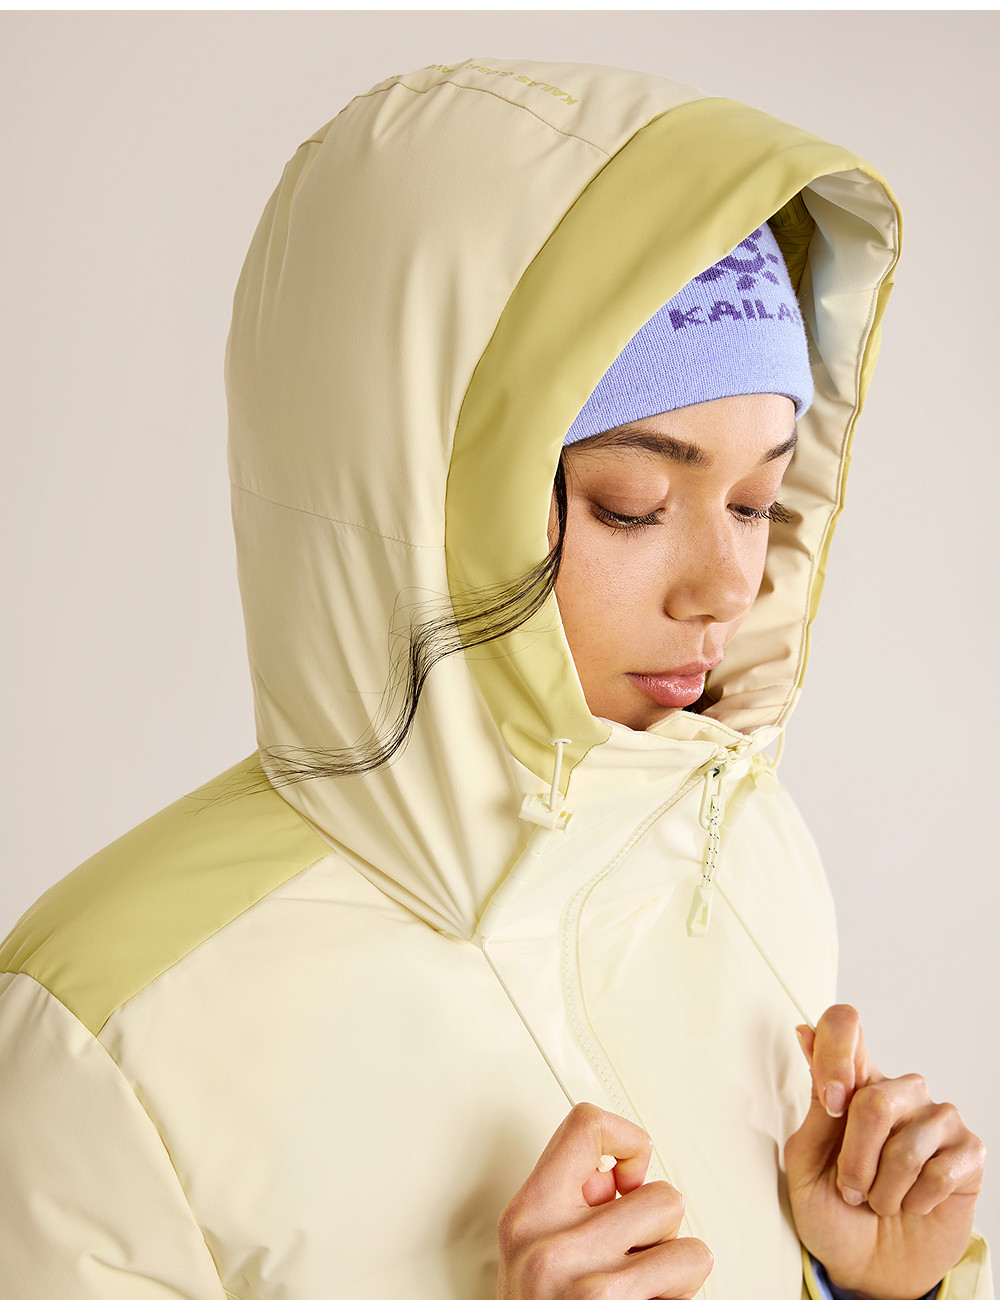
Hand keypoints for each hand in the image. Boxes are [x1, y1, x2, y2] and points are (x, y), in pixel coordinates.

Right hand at [496, 1103, 712, 1298]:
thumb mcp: (531, 1251)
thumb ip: (570, 1202)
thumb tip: (618, 1172)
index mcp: (528, 1215)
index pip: (587, 1126)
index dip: (626, 1141)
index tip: (627, 1177)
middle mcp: (552, 1247)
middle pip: (659, 1194)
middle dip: (657, 1230)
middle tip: (629, 1258)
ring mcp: (591, 1288)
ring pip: (687, 1239)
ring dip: (675, 1267)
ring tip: (641, 1290)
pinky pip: (692, 1276)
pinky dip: (682, 1296)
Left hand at [785, 1005, 984, 1299]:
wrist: (868, 1267)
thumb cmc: (833, 1210)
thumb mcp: (806, 1161)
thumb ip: (815, 1104)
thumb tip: (804, 1031)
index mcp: (853, 1082)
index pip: (846, 1025)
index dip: (834, 1051)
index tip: (830, 1102)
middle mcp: (897, 1091)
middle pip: (873, 1097)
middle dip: (854, 1160)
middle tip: (851, 1190)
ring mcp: (936, 1118)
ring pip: (905, 1141)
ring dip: (883, 1188)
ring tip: (880, 1202)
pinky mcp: (968, 1153)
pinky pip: (939, 1171)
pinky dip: (915, 1201)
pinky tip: (911, 1205)